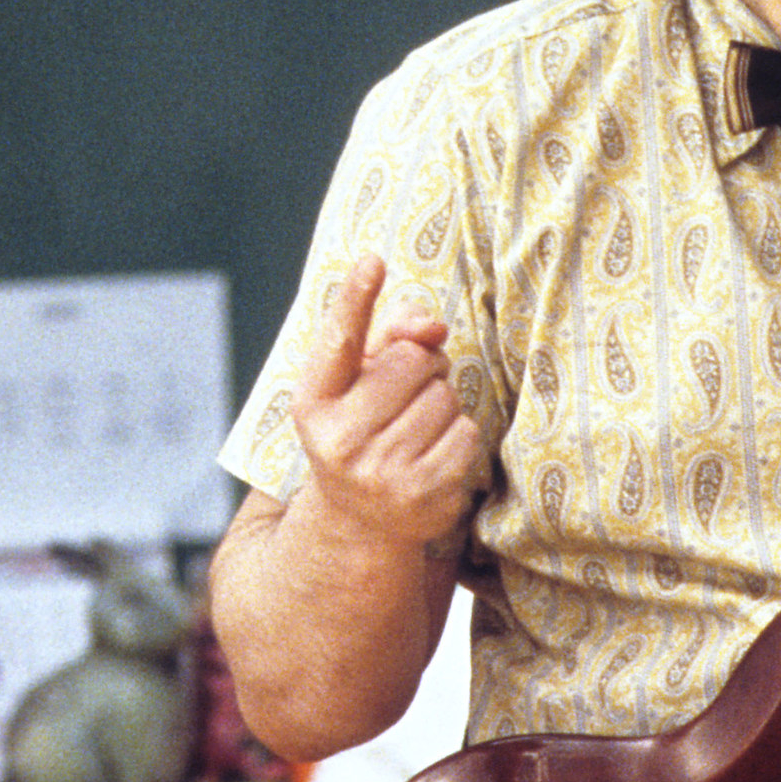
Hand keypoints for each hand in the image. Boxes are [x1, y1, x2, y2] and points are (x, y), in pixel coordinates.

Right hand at [291, 253, 485, 559]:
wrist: (362, 521)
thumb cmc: (366, 429)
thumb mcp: (360, 384)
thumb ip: (390, 337)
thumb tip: (430, 325)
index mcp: (314, 404)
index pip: (340, 341)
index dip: (356, 298)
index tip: (373, 260)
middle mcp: (340, 440)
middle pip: (413, 361)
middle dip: (423, 366)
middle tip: (406, 394)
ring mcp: (381, 472)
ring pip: (445, 397)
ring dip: (442, 403)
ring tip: (416, 428)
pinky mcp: (423, 494)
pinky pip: (466, 431)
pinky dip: (459, 435)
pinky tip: (433, 453)